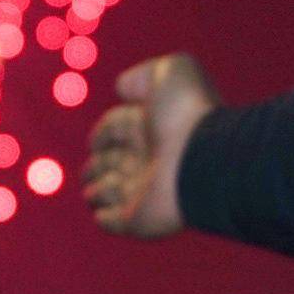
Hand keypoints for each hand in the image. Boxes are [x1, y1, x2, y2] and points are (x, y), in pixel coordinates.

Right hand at [83, 54, 217, 238]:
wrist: (202, 158)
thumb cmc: (186, 114)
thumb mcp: (171, 72)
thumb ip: (144, 74)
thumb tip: (121, 88)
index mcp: (151, 128)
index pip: (116, 129)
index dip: (103, 132)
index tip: (96, 139)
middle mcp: (147, 160)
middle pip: (112, 163)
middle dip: (96, 165)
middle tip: (91, 168)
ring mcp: (143, 192)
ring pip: (109, 192)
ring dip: (97, 190)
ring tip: (97, 187)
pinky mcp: (137, 219)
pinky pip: (114, 221)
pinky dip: (104, 216)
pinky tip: (102, 208)